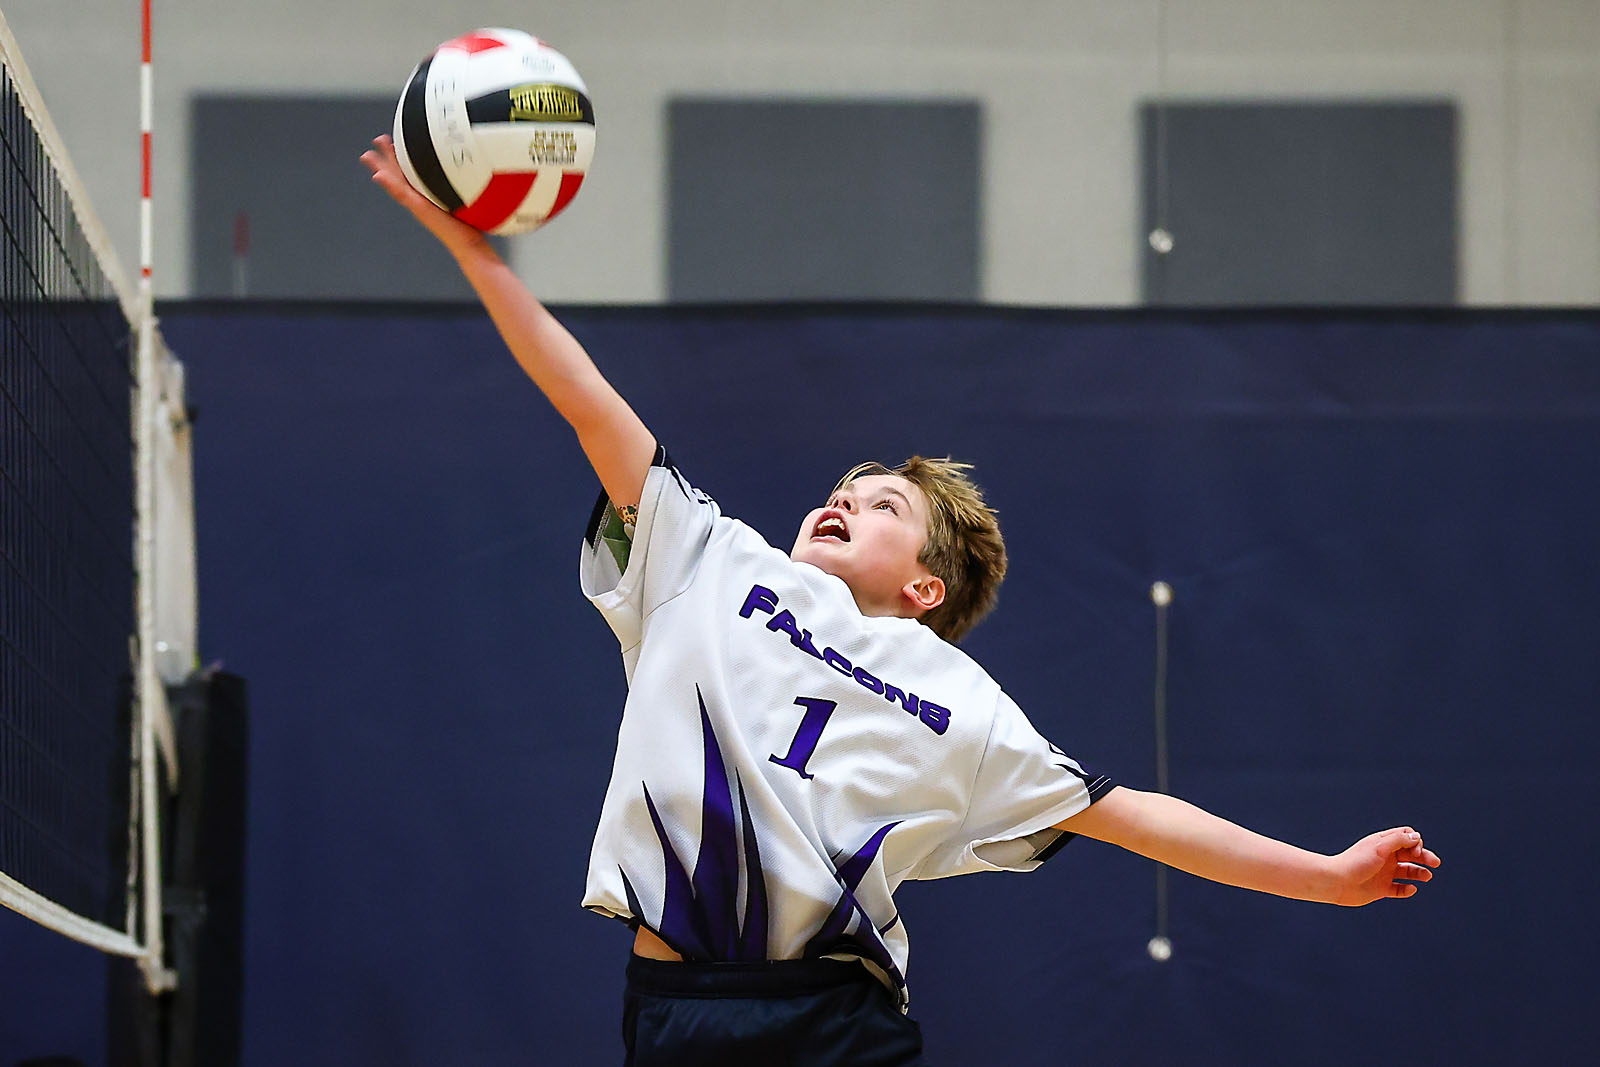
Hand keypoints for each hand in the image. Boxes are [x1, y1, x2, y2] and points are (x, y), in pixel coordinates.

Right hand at [359, 135, 488, 254]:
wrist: (468, 245)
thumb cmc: (470, 226)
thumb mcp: (465, 200)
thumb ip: (466, 187)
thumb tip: (482, 170)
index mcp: (427, 195)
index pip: (412, 173)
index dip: (403, 158)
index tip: (396, 141)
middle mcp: (419, 199)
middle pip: (399, 175)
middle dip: (387, 158)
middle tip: (377, 141)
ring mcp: (417, 205)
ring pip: (395, 182)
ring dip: (381, 168)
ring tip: (368, 156)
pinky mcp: (420, 209)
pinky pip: (402, 194)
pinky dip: (390, 185)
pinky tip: (378, 176)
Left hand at [1328, 827, 1440, 905]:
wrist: (1337, 882)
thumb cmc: (1355, 862)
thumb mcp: (1379, 847)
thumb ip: (1398, 841)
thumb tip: (1417, 837)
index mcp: (1383, 844)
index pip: (1406, 837)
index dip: (1415, 842)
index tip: (1415, 851)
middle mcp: (1385, 857)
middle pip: (1411, 854)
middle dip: (1424, 857)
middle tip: (1435, 863)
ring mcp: (1384, 873)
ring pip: (1408, 872)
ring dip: (1419, 873)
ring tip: (1427, 876)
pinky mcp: (1382, 888)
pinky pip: (1400, 889)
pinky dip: (1407, 889)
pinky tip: (1411, 889)